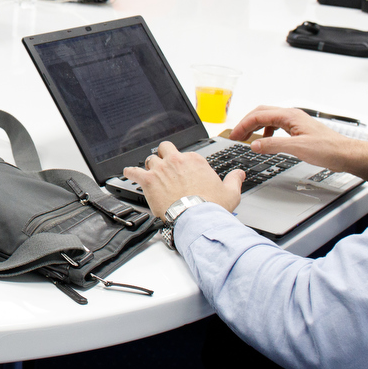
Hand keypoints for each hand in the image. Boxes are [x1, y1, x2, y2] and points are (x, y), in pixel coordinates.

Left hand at [124, 142, 242, 218]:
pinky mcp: (149, 180)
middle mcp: (177, 161)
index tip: (183, 172)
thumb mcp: (230, 192)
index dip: (183, 164)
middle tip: (164, 166)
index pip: (185, 155)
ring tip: (149, 173)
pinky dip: (129, 172)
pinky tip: (127, 173)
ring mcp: (161, 169)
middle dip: (164, 156)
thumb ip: (234, 180)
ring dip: (150, 166)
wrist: (197, 219)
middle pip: (165, 149)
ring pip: (150, 160)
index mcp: (195, 161)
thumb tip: (239, 174)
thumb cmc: (211, 207)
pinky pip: (134, 171)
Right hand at [227, 106, 367, 184]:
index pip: (259, 115)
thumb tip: (254, 145)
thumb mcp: (297, 148)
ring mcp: (296, 122)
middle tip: (236, 136)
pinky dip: (266, 132)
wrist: (346, 154)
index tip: (234, 135)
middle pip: (262, 113)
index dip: (244, 125)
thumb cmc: (328, 149)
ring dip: (256, 127)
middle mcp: (292, 116)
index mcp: (290, 116)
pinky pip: (277, 126)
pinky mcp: (299, 130)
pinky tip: (266, 141)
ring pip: (269, 119)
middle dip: (247, 123)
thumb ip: (273, 145)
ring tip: (248, 138)